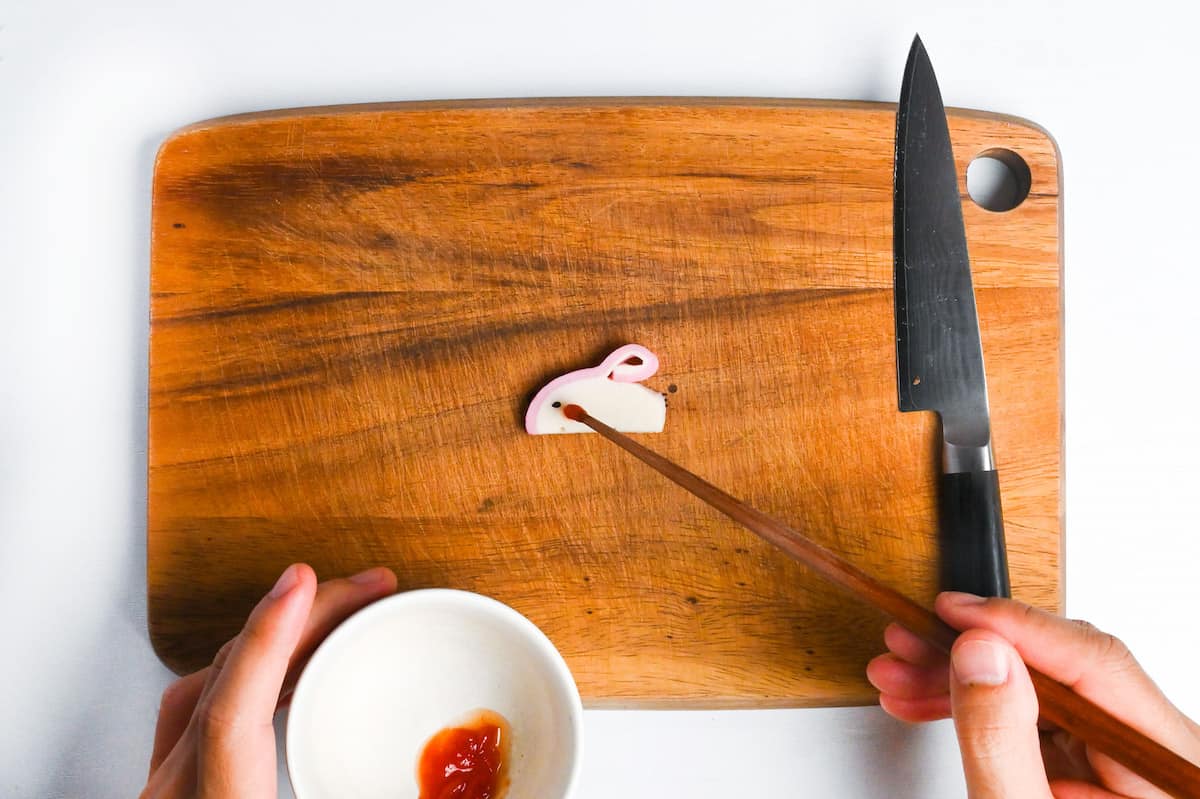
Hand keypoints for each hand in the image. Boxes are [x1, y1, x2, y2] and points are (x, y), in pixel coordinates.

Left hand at [141, 563, 397, 797]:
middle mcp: (177, 796)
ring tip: (342, 612)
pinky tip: (292, 664)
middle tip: (365, 586)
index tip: (301, 582)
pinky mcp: (174, 784)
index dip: (267, 640)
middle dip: (300, 618)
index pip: (231, 721)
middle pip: (226, 684)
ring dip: (280, 636)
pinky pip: (202, 708)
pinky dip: (252, 671)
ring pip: (211, 686)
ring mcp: (168, 788)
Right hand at [867, 592, 1199, 797]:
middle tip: (908, 645)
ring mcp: (1130, 770)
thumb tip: (983, 657)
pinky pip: (1037, 720)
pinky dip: (980, 709)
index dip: (1015, 627)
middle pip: (1066, 672)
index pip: (1097, 667)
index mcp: (1174, 776)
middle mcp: (1162, 764)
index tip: (954, 612)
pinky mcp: (1097, 777)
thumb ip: (1002, 742)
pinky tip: (929, 702)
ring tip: (901, 676)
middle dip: (973, 654)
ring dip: (965, 679)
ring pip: (1043, 691)